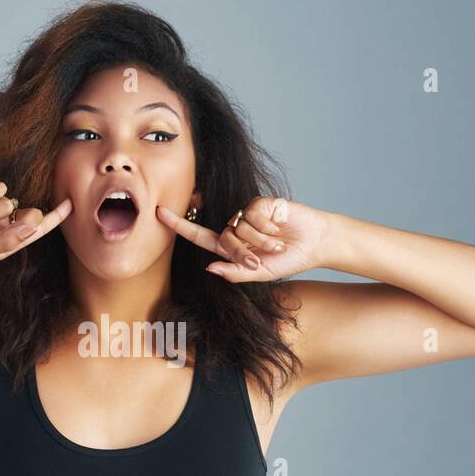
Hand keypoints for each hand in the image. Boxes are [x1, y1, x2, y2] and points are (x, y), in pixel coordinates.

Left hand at [155, 196, 328, 281]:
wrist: (315, 243)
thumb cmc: (289, 260)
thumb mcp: (261, 273)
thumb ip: (236, 272)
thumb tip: (209, 268)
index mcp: (231, 247)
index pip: (200, 235)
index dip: (179, 225)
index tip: (158, 213)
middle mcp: (237, 228)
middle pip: (223, 238)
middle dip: (243, 252)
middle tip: (264, 258)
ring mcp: (248, 214)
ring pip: (238, 227)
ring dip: (260, 240)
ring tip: (278, 243)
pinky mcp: (262, 203)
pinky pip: (253, 214)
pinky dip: (267, 226)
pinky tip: (280, 227)